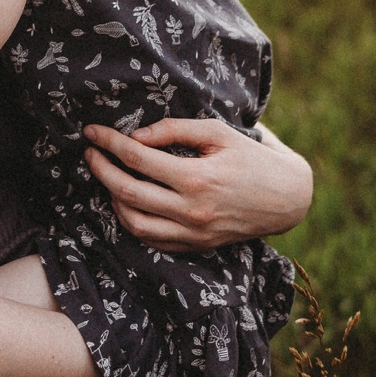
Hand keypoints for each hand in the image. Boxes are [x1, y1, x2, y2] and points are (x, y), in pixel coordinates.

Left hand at [81, 117, 313, 252]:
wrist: (286, 198)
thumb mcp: (218, 132)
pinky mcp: (195, 247)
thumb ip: (175, 129)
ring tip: (107, 178)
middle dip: (101, 170)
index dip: (109, 142)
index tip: (91, 131)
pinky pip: (152, 240)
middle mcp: (192, 210)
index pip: (138, 158)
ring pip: (134, 223)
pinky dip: (133, 222)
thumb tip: (135, 137)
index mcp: (197, 178)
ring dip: (112, 200)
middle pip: (128, 192)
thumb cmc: (252, 158)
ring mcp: (193, 233)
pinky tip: (128, 202)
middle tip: (89, 153)